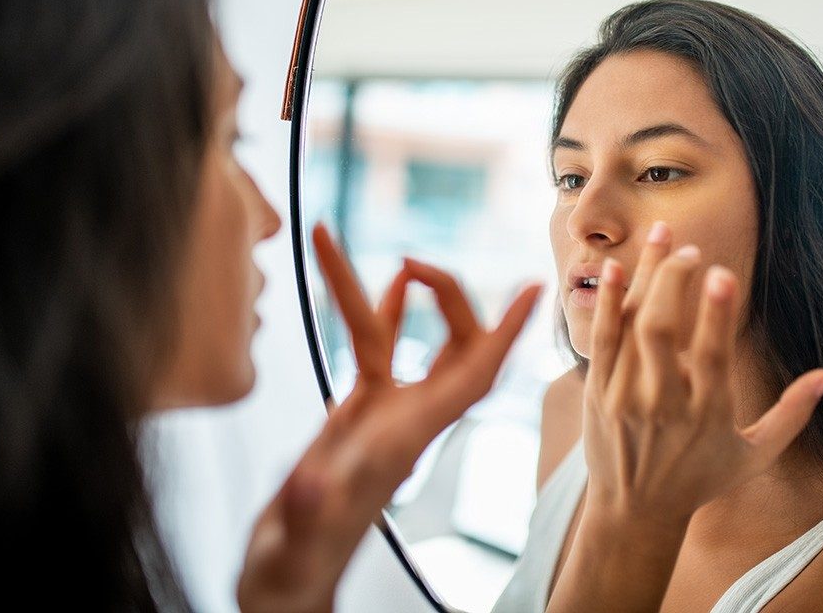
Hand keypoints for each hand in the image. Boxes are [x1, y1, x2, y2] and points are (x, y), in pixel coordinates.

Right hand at [237, 223, 541, 612]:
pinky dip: (383, 313)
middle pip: (452, 347)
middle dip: (447, 296)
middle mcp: (407, 421)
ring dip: (394, 293)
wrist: (289, 573)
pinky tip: (386, 283)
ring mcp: (385, 415)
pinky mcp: (360, 413)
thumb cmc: (298, 559)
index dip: (503, 332)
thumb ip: (307, 511)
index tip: (532, 288)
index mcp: (406, 440)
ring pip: (399, 339)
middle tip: (417, 260)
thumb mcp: (298, 540)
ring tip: (366, 249)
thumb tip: (309, 490)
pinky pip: (379, 351)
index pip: (473, 376)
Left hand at [582, 223, 822, 529]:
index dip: (717, 313)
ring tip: (661, 235)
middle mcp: (662, 404)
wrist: (633, 513)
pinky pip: (601, 339)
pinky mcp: (597, 392)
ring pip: (631, 326)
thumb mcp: (755, 455)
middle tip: (691, 249)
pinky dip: (608, 302)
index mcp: (707, 415)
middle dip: (675, 281)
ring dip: (645, 276)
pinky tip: (616, 268)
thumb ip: (794, 413)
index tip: (724, 272)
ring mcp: (624, 396)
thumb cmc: (700, 479)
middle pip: (662, 331)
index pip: (712, 356)